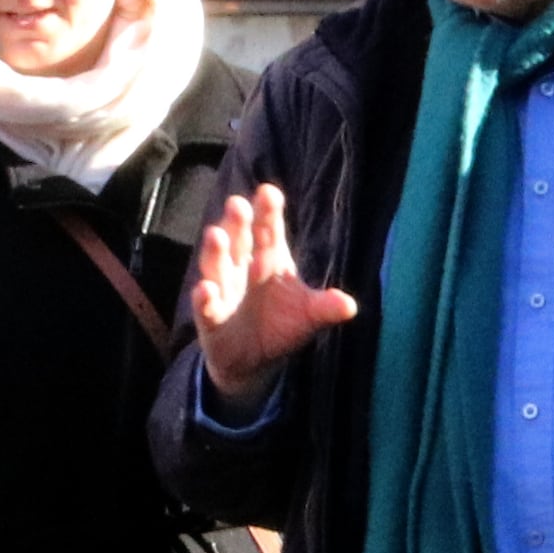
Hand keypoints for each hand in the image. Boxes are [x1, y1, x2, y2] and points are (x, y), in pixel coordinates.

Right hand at [186, 182, 351, 409]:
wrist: (253, 360)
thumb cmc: (280, 325)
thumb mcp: (307, 317)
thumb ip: (325, 308)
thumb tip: (349, 306)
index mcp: (269, 259)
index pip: (268, 232)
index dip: (268, 213)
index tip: (268, 192)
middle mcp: (242, 268)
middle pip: (239, 240)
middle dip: (238, 223)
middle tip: (237, 204)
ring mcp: (224, 290)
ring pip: (217, 266)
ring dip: (216, 252)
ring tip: (216, 235)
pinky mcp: (211, 318)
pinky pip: (206, 306)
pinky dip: (204, 298)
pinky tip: (205, 290)